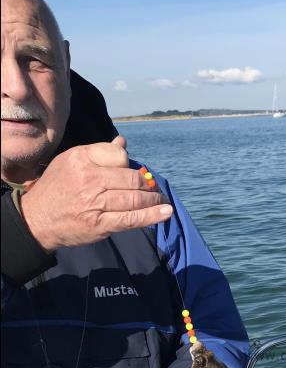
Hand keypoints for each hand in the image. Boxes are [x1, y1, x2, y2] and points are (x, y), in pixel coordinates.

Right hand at [20, 136, 172, 250]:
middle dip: (147, 184)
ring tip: (162, 201)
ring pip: (135, 199)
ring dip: (154, 200)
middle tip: (154, 188)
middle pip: (132, 178)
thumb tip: (123, 143)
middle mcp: (89, 178)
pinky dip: (152, 216)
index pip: (120, 156)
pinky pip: (132, 219)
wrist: (37, 219)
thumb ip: (98, 153)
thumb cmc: (56, 188)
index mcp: (82, 158)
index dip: (129, 164)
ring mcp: (95, 203)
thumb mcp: (70, 162)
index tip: (132, 172)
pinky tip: (165, 212)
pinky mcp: (100, 224)